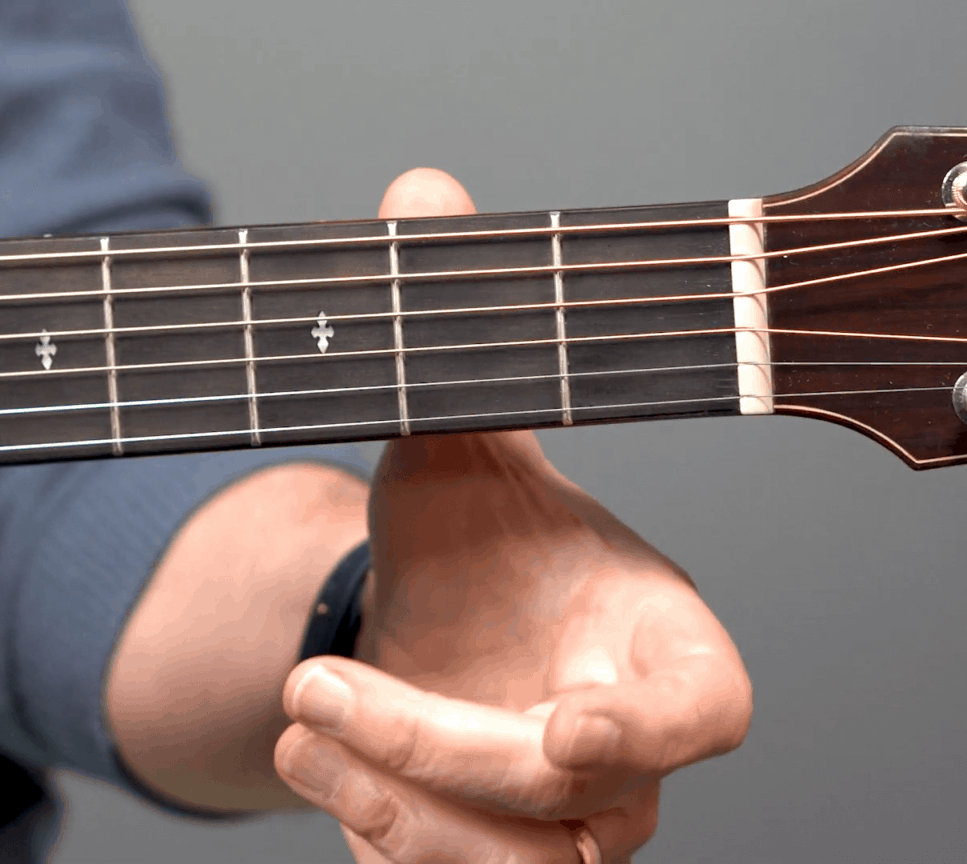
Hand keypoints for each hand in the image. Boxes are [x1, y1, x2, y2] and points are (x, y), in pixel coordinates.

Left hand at [272, 168, 753, 862]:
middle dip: (436, 751)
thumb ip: (452, 352)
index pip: (703, 713)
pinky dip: (375, 843)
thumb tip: (419, 194)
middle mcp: (621, 752)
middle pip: (568, 800)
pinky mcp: (481, 857)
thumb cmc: (479, 547)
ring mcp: (552, 822)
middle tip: (319, 689)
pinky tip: (310, 762)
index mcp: (659, 647)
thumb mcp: (456, 451)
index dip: (651, 730)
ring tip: (300, 725)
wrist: (435, 623)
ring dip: (391, 809)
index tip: (569, 722)